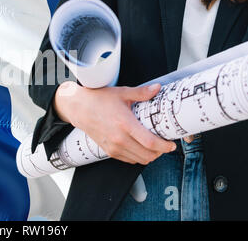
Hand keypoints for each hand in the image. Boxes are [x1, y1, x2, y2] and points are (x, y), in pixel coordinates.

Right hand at [54, 82, 176, 164]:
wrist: (78, 108)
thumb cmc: (98, 99)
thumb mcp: (121, 93)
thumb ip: (141, 93)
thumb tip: (157, 88)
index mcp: (125, 124)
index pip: (151, 142)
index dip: (165, 146)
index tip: (171, 144)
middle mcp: (120, 139)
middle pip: (148, 155)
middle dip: (160, 152)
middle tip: (164, 144)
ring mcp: (113, 147)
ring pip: (139, 160)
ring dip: (150, 156)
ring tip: (153, 146)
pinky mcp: (108, 151)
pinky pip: (129, 160)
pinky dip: (138, 156)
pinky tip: (139, 147)